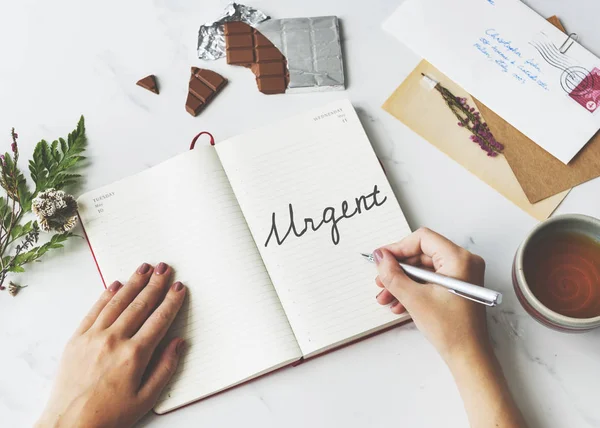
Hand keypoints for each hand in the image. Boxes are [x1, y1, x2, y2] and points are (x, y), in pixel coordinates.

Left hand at [36, 262, 186, 427]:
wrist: (69, 425)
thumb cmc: (109, 415)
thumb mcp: (146, 398)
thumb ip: (166, 368)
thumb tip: (179, 343)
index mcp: (134, 355)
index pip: (159, 320)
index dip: (171, 302)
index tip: (179, 287)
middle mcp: (114, 340)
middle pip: (140, 305)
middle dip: (155, 284)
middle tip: (165, 268)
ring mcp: (93, 337)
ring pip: (118, 302)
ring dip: (133, 282)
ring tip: (145, 267)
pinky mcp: (76, 339)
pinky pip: (94, 310)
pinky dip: (106, 295)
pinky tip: (116, 284)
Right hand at [374, 229, 527, 426]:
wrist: (468, 357)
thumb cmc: (452, 330)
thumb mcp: (415, 299)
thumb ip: (393, 275)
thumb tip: (380, 257)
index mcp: (459, 259)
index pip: (422, 239)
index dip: (398, 248)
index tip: (381, 259)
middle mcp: (464, 262)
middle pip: (421, 254)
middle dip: (398, 270)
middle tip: (381, 281)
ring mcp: (461, 275)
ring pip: (423, 269)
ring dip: (402, 282)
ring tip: (386, 297)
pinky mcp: (456, 287)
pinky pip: (430, 280)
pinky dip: (413, 289)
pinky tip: (399, 303)